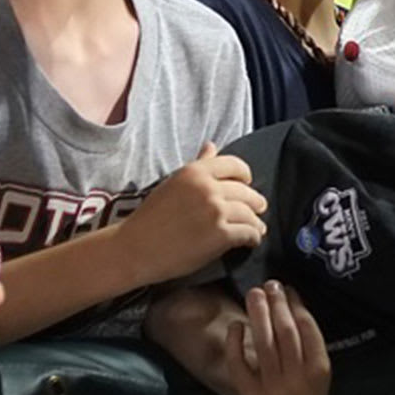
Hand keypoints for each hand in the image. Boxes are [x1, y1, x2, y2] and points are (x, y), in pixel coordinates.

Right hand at [128, 142, 268, 281]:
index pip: (235, 165)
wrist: (135, 249)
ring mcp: (215, 211)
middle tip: (258, 209)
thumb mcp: (173, 183)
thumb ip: (198, 165)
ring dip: (256, 222)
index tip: (247, 184)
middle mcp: (207, 187)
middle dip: (255, 202)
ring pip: (250, 213)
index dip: (245, 176)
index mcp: (195, 172)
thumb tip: (212, 145)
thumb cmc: (150, 218)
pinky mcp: (221, 235)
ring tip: (257, 228)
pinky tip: (250, 241)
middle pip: (246, 192)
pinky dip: (253, 238)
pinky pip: (249, 233)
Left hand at [227, 281, 332, 394]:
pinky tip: (236, 325)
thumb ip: (309, 338)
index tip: (287, 288)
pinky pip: (240, 365)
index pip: (306, 329)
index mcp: (318, 370)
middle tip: (269, 284)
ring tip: (254, 294)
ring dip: (258, 315)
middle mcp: (296, 380)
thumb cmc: (308, 386)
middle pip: (285, 333)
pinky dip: (236, 343)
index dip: (295, 305)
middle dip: (277, 305)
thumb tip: (290, 298)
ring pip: (264, 344)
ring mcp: (272, 389)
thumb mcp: (318, 365)